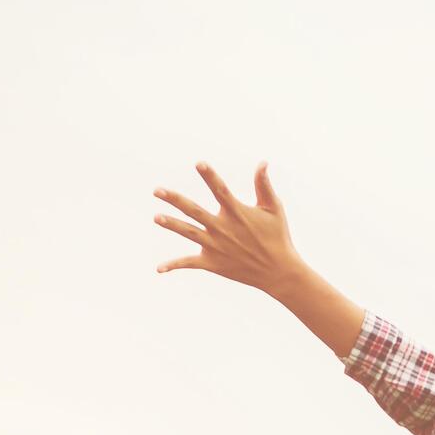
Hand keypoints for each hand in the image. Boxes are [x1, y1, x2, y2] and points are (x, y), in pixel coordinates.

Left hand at [153, 160, 302, 293]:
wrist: (278, 272)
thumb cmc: (277, 237)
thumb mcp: (273, 209)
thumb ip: (263, 185)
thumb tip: (262, 162)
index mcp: (237, 213)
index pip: (220, 190)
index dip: (210, 176)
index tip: (199, 163)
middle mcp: (223, 228)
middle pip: (194, 210)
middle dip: (175, 200)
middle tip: (157, 190)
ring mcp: (216, 246)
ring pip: (188, 233)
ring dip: (171, 225)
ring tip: (156, 217)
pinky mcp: (213, 263)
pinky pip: (190, 263)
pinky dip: (174, 265)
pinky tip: (158, 269)